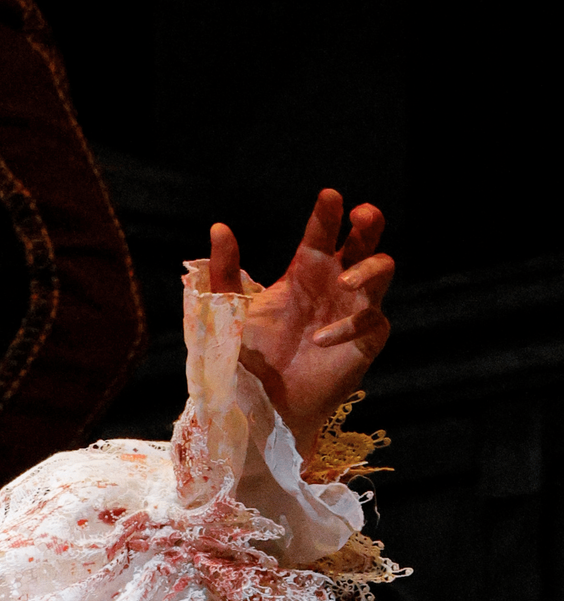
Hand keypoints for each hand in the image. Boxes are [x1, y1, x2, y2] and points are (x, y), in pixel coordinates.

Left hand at [208, 189, 393, 464]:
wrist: (257, 405)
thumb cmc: (245, 357)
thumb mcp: (228, 312)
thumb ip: (225, 272)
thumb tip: (220, 227)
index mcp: (303, 273)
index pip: (320, 235)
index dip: (327, 215)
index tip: (328, 196)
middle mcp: (333, 285)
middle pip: (364, 243)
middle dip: (369, 224)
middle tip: (363, 215)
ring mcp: (353, 311)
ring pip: (381, 272)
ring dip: (369, 270)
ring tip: (345, 281)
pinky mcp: (364, 341)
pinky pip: (372, 322)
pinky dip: (348, 326)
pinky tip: (320, 339)